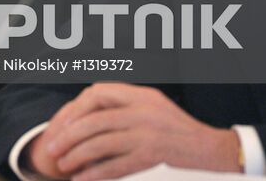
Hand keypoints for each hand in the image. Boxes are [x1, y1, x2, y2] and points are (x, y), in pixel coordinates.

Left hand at [28, 83, 240, 179]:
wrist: (212, 148)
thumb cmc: (178, 130)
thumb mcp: (152, 107)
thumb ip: (124, 106)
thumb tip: (87, 116)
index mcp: (140, 94)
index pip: (96, 93)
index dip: (75, 109)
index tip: (61, 125)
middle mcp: (142, 109)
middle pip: (93, 120)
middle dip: (68, 135)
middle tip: (53, 149)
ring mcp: (147, 131)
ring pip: (101, 142)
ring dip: (77, 155)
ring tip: (63, 166)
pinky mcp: (153, 154)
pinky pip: (117, 165)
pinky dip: (96, 173)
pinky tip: (83, 179)